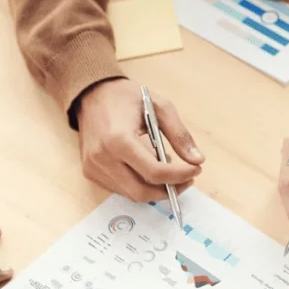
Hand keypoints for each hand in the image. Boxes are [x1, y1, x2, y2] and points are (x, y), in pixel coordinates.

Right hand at [77, 79, 203, 201]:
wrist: (93, 94)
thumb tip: (198, 160)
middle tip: (187, 179)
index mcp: (119, 140)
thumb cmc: (127, 98)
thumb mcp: (160, 107)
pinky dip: (140, 185)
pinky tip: (150, 170)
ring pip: (132, 194)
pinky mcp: (90, 172)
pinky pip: (121, 189)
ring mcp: (93, 167)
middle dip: (169, 190)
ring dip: (156, 189)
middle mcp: (102, 158)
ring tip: (170, 171)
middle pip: (142, 191)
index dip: (179, 176)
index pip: (154, 172)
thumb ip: (180, 135)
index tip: (196, 170)